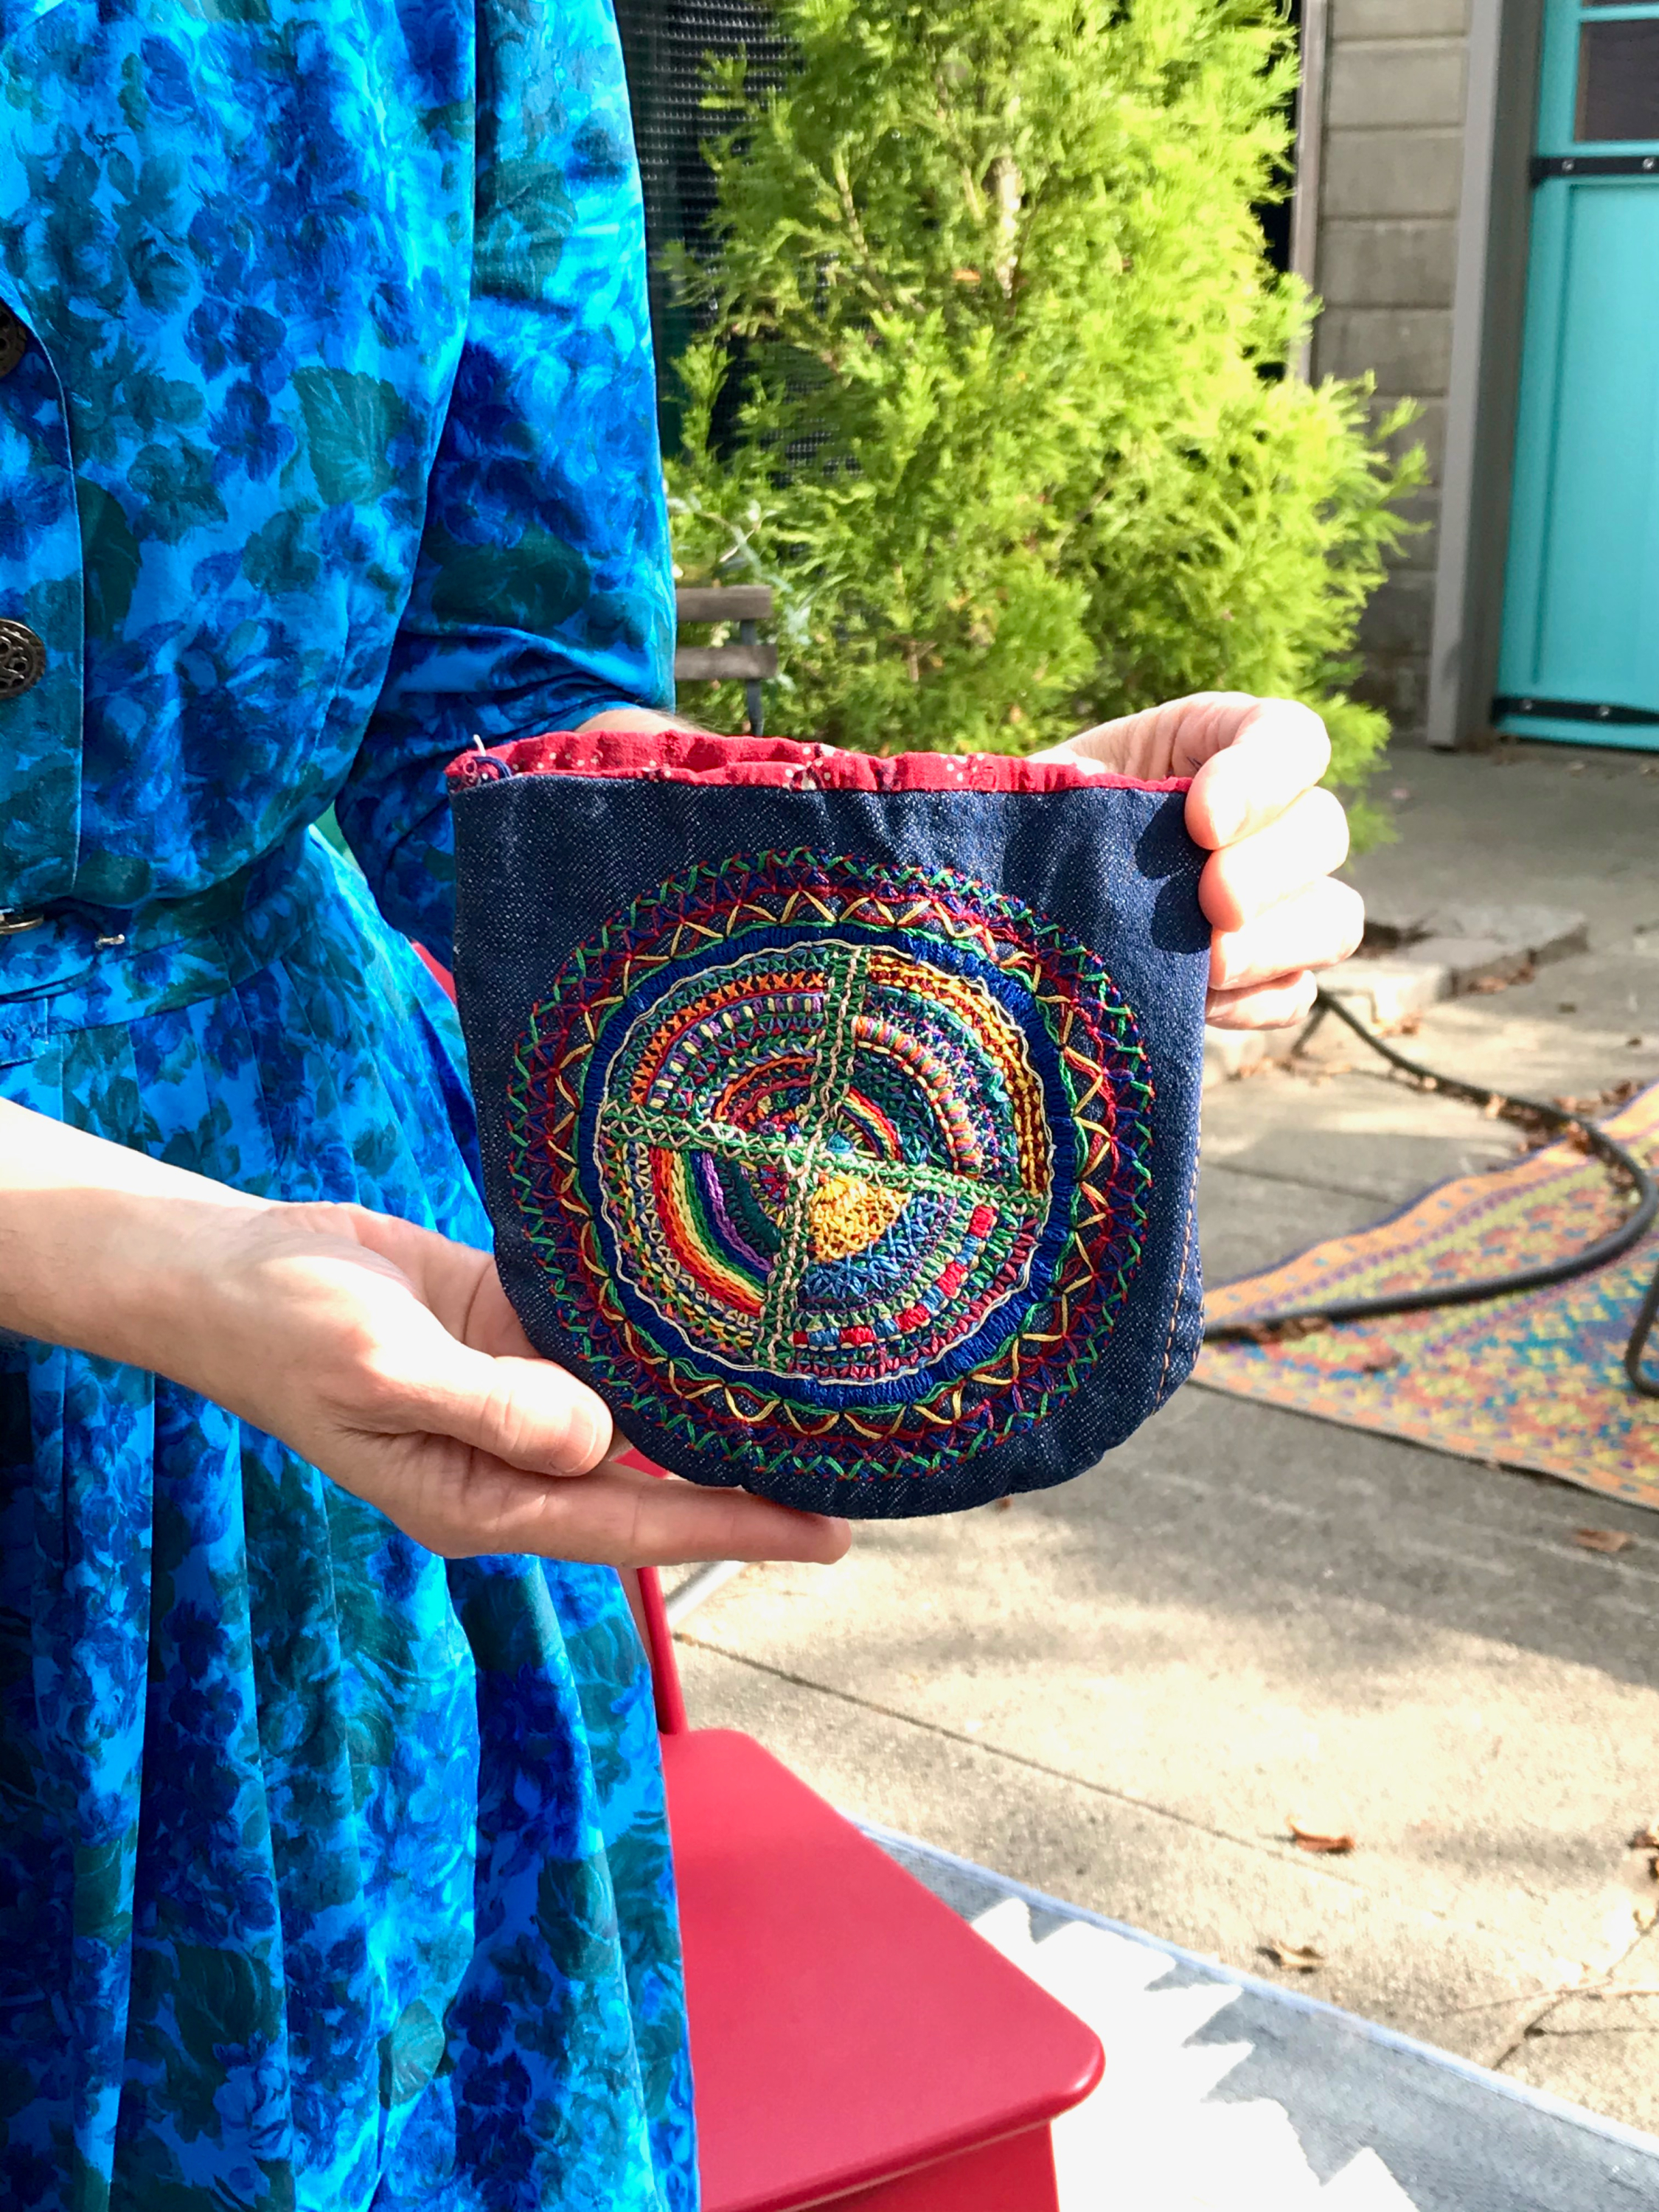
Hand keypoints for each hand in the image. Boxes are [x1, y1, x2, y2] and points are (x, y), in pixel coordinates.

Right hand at [0, 1099, 848, 1567]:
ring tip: (822, 1391)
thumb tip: (599, 1439)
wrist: (232, 1266)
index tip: (832, 1536)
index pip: (636, 1521)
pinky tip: (730, 1312)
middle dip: (750, 1471)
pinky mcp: (516, 1335)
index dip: (735, 1528)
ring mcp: (521, 1396)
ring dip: (714, 1399)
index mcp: (486, 1497)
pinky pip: (604, 1338)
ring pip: (640, 1406)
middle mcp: (518, 1457)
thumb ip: (493, 1407)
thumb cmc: (288, 1331)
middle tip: (865, 1460)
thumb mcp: (382, 1371)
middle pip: (658, 1473)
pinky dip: (661, 1329)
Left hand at [1033, 693, 1362, 1027]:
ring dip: (1280, 942)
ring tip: (1210, 966)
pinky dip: (1259, 1002)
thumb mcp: (1042, 787)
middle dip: (1269, 870)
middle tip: (1212, 903)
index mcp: (1215, 744)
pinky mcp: (1257, 978)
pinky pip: (1295, 993)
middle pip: (1322, 831)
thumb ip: (1077, 786)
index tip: (1203, 820)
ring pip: (1333, 917)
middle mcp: (1264, 820)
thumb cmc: (1024, 824)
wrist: (1001, 906)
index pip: (1288, 739)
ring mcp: (1272, 905)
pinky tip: (1203, 1004)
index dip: (1264, 776)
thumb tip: (1088, 791)